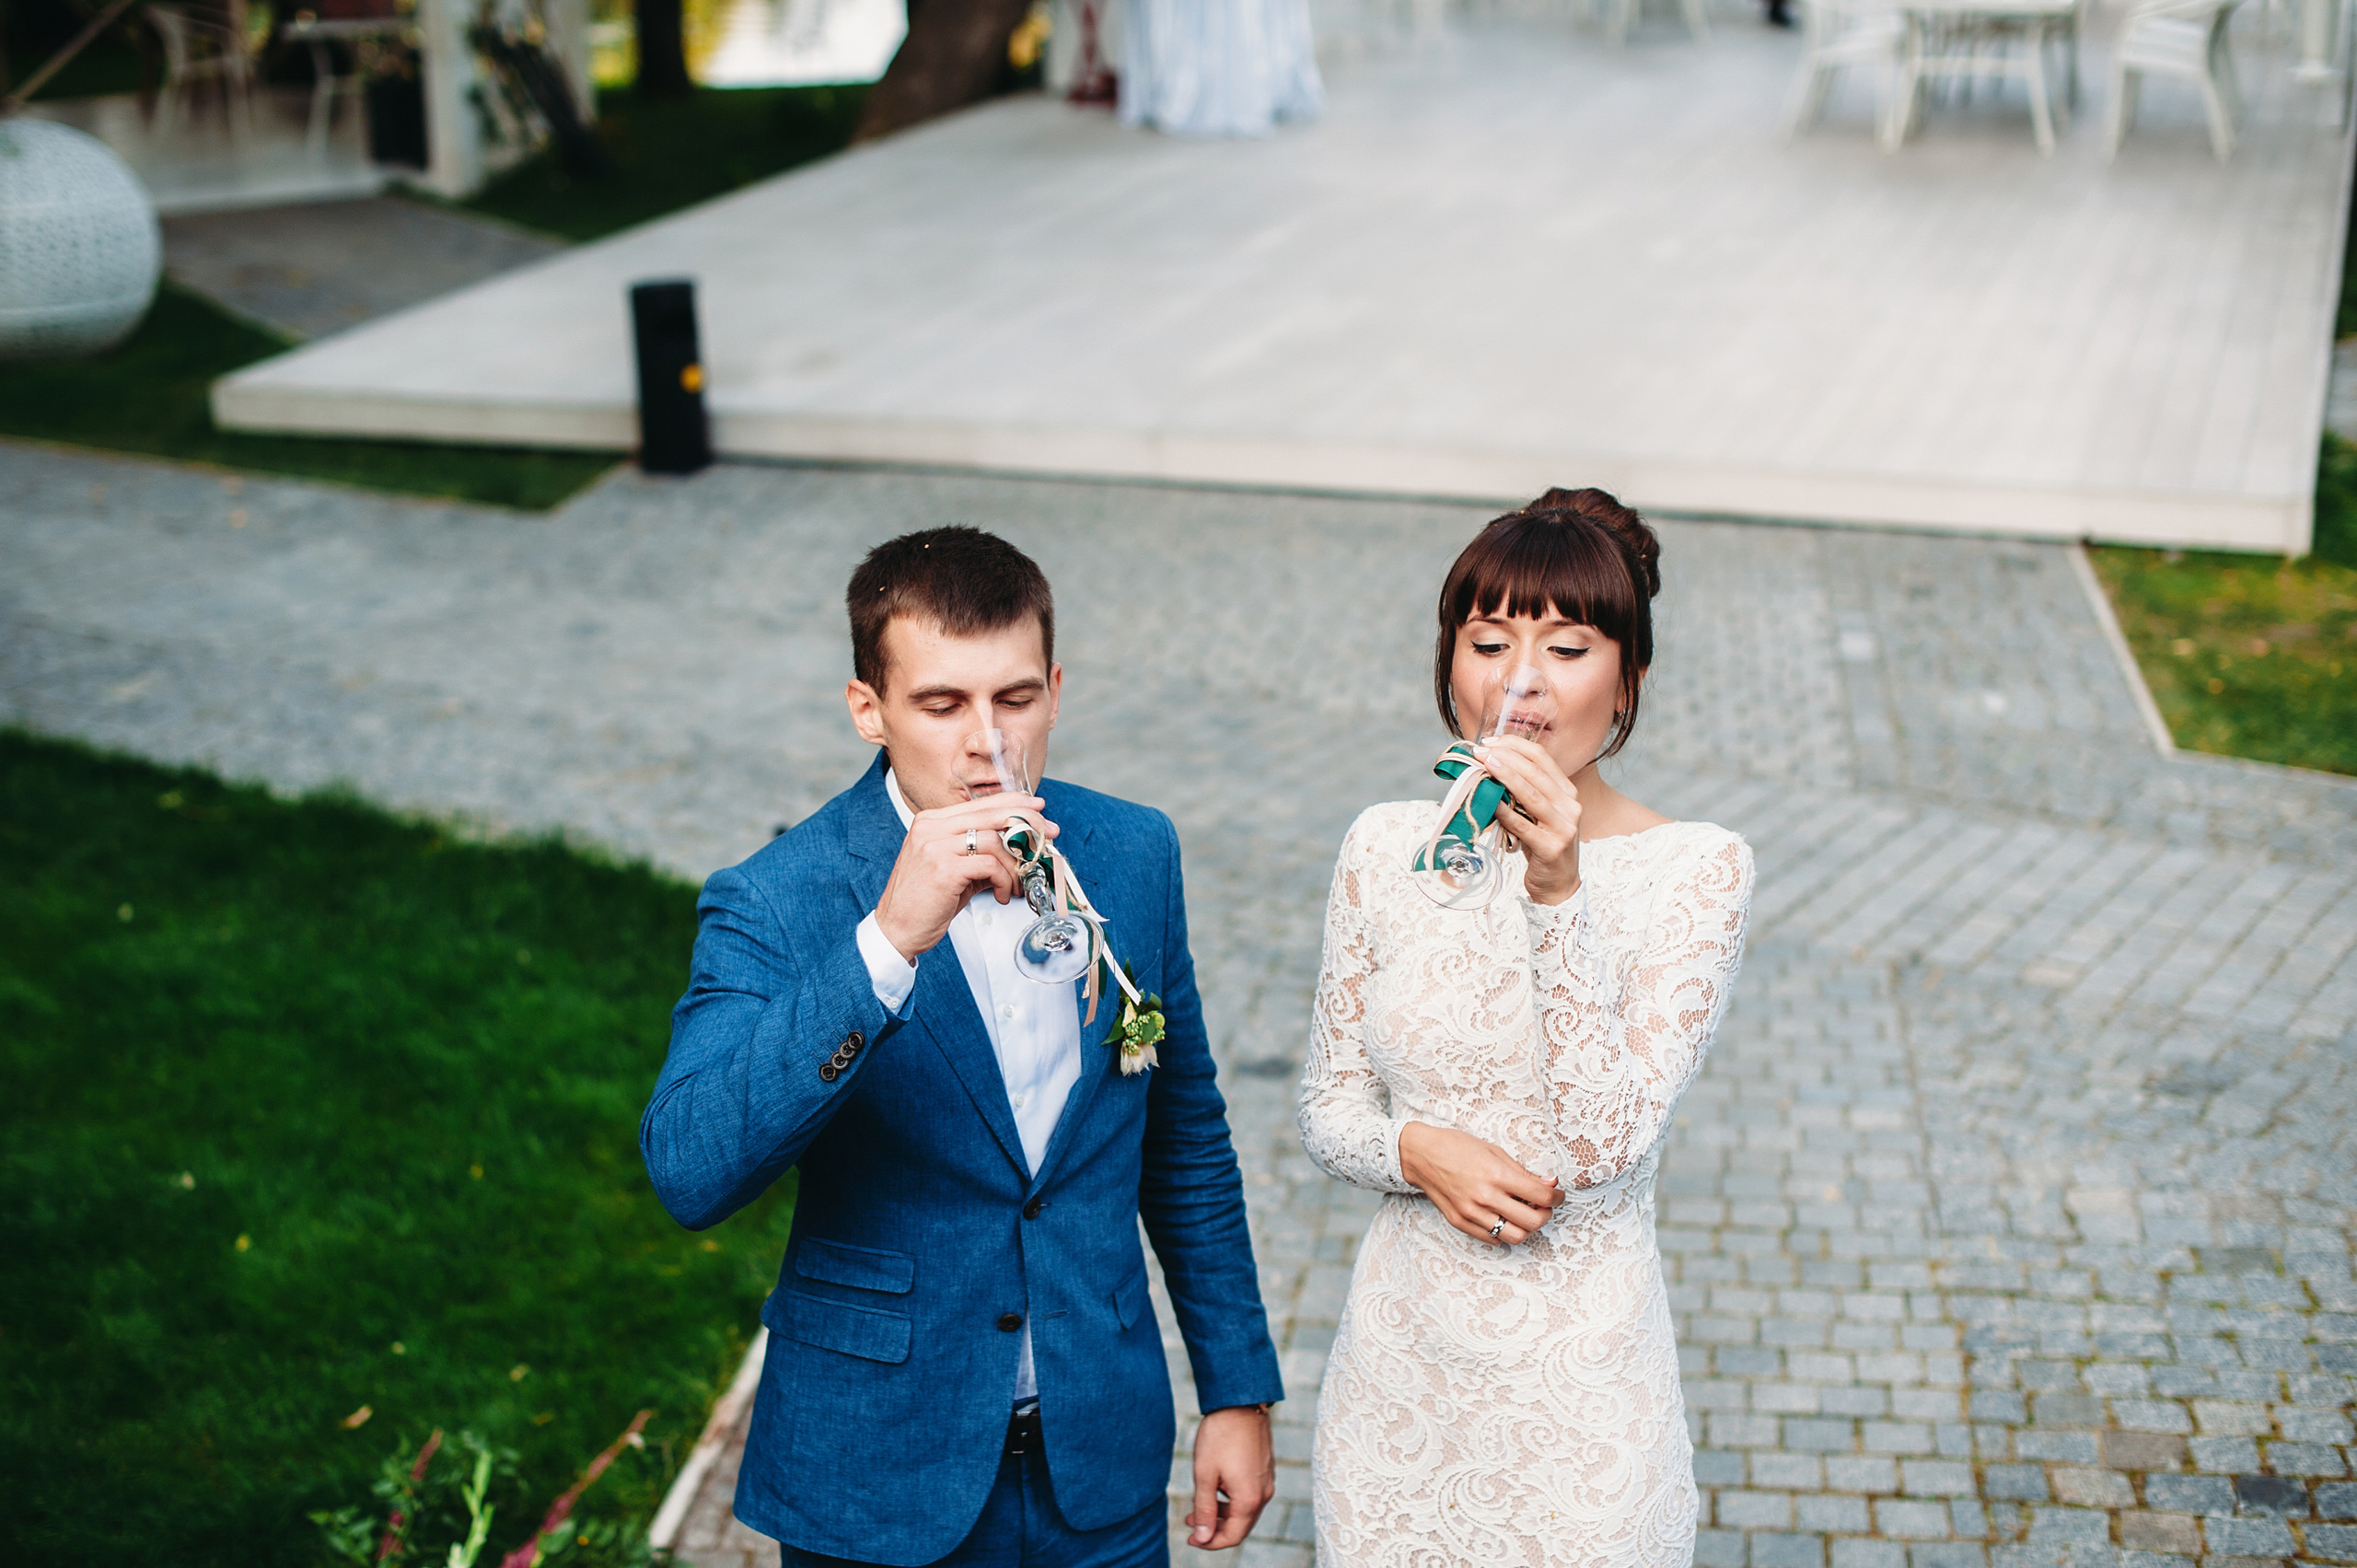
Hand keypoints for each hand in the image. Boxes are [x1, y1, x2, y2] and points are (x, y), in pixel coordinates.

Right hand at [872, 796, 1058, 962]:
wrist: (896, 929)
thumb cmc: (925, 901)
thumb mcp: (952, 868)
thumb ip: (979, 852)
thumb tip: (1018, 846)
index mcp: (931, 821)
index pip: (982, 803)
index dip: (1015, 803)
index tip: (1038, 809)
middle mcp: (931, 827)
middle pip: (992, 814)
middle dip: (1027, 825)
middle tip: (1047, 837)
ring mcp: (935, 846)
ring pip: (995, 841)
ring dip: (1015, 865)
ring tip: (1017, 884)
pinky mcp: (944, 869)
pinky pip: (990, 866)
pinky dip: (1004, 880)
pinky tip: (1002, 895)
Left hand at [1187, 1404, 1275, 1548]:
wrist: (1241, 1402)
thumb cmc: (1220, 1436)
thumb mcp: (1205, 1475)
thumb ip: (1205, 1509)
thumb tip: (1203, 1537)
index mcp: (1250, 1499)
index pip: (1232, 1537)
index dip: (1210, 1542)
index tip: (1190, 1538)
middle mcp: (1264, 1494)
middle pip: (1240, 1526)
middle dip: (1214, 1529)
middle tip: (1189, 1522)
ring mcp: (1267, 1481)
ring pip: (1244, 1511)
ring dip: (1221, 1514)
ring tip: (1197, 1508)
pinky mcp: (1265, 1470)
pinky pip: (1249, 1496)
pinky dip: (1231, 1500)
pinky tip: (1214, 1489)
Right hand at [1398, 1122, 1558, 1245]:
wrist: (1421, 1154)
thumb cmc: (1457, 1146)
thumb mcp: (1495, 1151)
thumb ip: (1523, 1172)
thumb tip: (1549, 1184)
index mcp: (1497, 1175)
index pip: (1541, 1196)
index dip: (1557, 1197)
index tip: (1558, 1195)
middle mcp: (1485, 1197)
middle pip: (1532, 1222)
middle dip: (1546, 1215)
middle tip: (1544, 1206)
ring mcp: (1471, 1213)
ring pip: (1514, 1236)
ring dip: (1526, 1227)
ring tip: (1524, 1214)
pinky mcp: (1460, 1222)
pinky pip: (1492, 1238)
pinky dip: (1503, 1232)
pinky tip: (1503, 1217)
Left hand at [1475, 735, 1582, 904]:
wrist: (1559, 884)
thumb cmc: (1543, 844)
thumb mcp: (1539, 814)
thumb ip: (1525, 792)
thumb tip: (1490, 766)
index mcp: (1567, 793)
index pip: (1543, 758)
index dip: (1515, 745)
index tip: (1489, 741)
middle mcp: (1570, 806)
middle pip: (1536, 772)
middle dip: (1506, 757)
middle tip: (1479, 751)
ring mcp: (1564, 827)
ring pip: (1531, 795)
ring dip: (1505, 776)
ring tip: (1484, 765)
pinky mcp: (1552, 848)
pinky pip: (1523, 825)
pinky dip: (1504, 811)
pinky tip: (1489, 800)